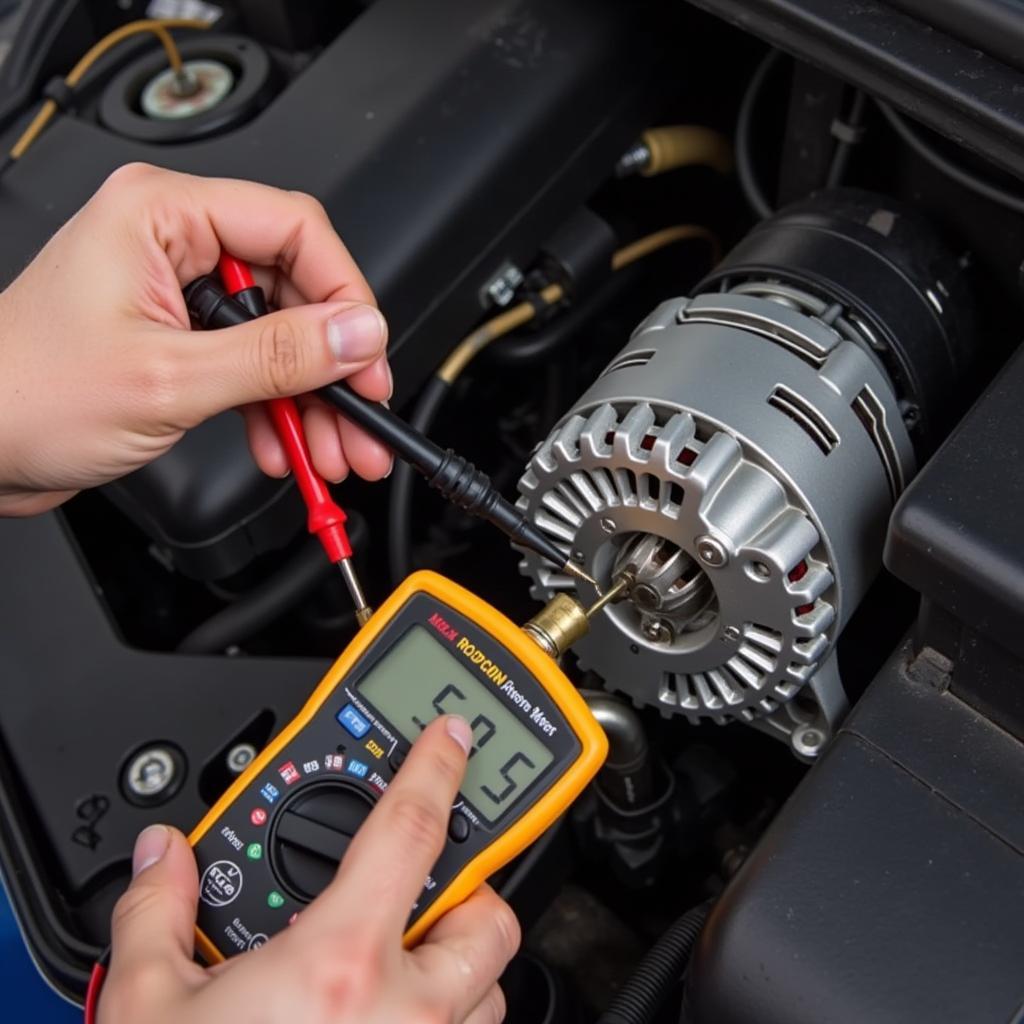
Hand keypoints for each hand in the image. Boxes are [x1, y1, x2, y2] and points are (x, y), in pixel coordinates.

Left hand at [0, 163, 391, 515]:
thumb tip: (355, 335)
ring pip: (280, 336)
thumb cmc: (26, 394)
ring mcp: (178, 294)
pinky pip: (251, 365)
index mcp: (162, 215)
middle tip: (363, 414)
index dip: (344, 293)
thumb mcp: (170, 378)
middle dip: (333, 364)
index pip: (294, 229)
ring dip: (312, 399)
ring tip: (334, 450)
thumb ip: (276, 355)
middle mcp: (174, 245)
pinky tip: (285, 447)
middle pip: (295, 290)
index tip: (367, 353)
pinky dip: (274, 410)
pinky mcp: (178, 339)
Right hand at [99, 715, 519, 1023]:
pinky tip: (385, 1022)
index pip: (412, 830)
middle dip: (462, 893)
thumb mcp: (151, 1009)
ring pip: (487, 991)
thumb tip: (163, 857)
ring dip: (454, 964)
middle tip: (411, 891)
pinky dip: (444, 1019)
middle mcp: (404, 1015)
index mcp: (340, 964)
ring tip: (393, 963)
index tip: (454, 737)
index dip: (438, 768)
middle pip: (488, 920)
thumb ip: (158, 914)